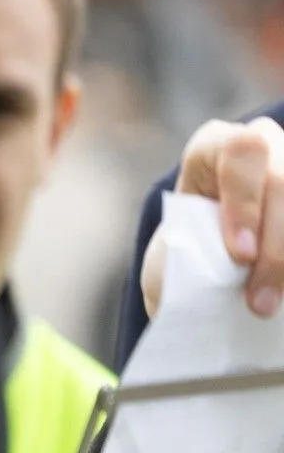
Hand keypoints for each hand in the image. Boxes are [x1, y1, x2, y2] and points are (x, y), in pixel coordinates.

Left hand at [142, 116, 283, 319]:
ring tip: (270, 307)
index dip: (245, 204)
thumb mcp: (178, 251)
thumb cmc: (186, 257)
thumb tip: (212, 286)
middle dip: (276, 247)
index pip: (241, 155)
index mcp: (214, 147)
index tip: (240, 256)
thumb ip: (190, 255)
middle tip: (258, 302)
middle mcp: (264, 144)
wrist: (204, 270)